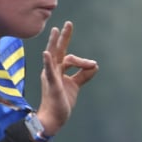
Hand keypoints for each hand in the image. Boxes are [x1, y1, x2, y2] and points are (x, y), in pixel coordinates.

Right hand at [35, 21, 98, 135]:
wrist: (54, 118)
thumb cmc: (62, 101)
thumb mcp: (75, 85)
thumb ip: (84, 75)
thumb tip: (95, 65)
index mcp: (58, 70)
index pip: (69, 57)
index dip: (83, 60)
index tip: (93, 65)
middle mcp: (53, 70)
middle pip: (58, 50)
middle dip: (63, 37)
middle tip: (68, 23)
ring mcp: (51, 76)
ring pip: (53, 57)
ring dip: (54, 43)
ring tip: (56, 31)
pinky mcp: (51, 84)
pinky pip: (48, 71)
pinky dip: (48, 62)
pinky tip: (46, 54)